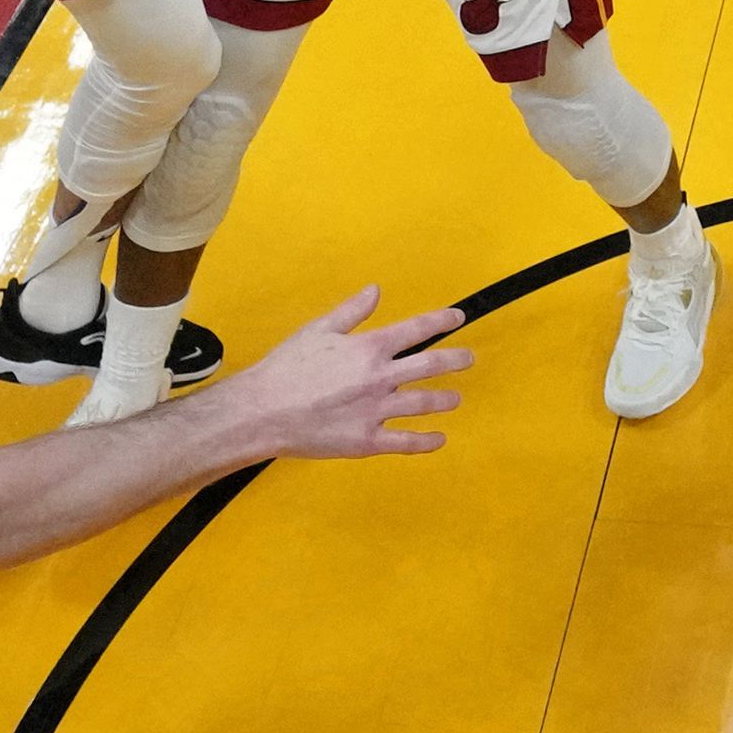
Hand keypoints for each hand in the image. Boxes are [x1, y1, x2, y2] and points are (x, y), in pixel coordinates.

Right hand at [219, 284, 473, 456]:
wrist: (264, 411)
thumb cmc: (287, 367)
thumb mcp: (318, 330)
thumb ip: (351, 311)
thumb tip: (375, 290)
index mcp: (368, 347)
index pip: (416, 329)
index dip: (441, 321)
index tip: (458, 318)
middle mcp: (379, 377)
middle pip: (430, 365)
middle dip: (455, 360)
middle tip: (468, 359)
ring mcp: (376, 411)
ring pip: (423, 403)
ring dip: (444, 399)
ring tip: (456, 398)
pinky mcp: (367, 441)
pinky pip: (406, 442)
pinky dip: (426, 441)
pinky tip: (439, 438)